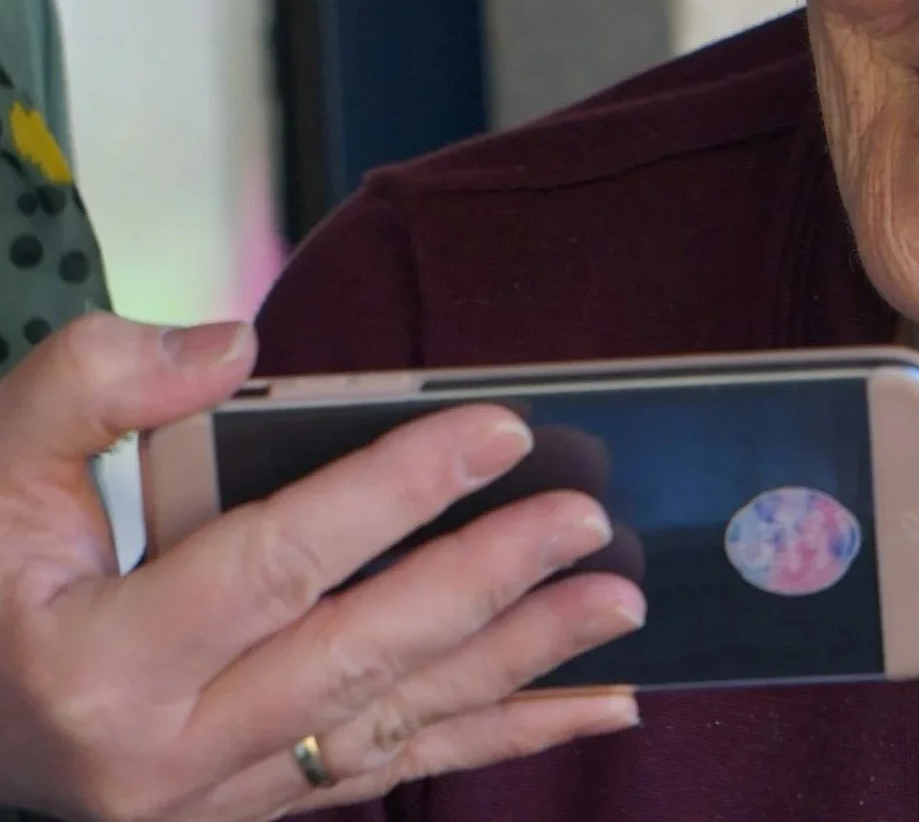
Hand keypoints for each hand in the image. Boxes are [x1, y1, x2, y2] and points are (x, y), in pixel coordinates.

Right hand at [0, 312, 644, 821]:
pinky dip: (496, 737)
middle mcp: (166, 753)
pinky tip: (592, 708)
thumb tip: (234, 348)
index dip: (398, 490)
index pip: (281, 560)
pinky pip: (390, 772)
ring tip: (616, 610)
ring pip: (395, 722)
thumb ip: (97, 385)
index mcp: (102, 662)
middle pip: (361, 653)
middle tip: (586, 519)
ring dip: (519, 665)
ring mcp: (215, 798)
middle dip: (487, 582)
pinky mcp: (251, 808)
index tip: (501, 429)